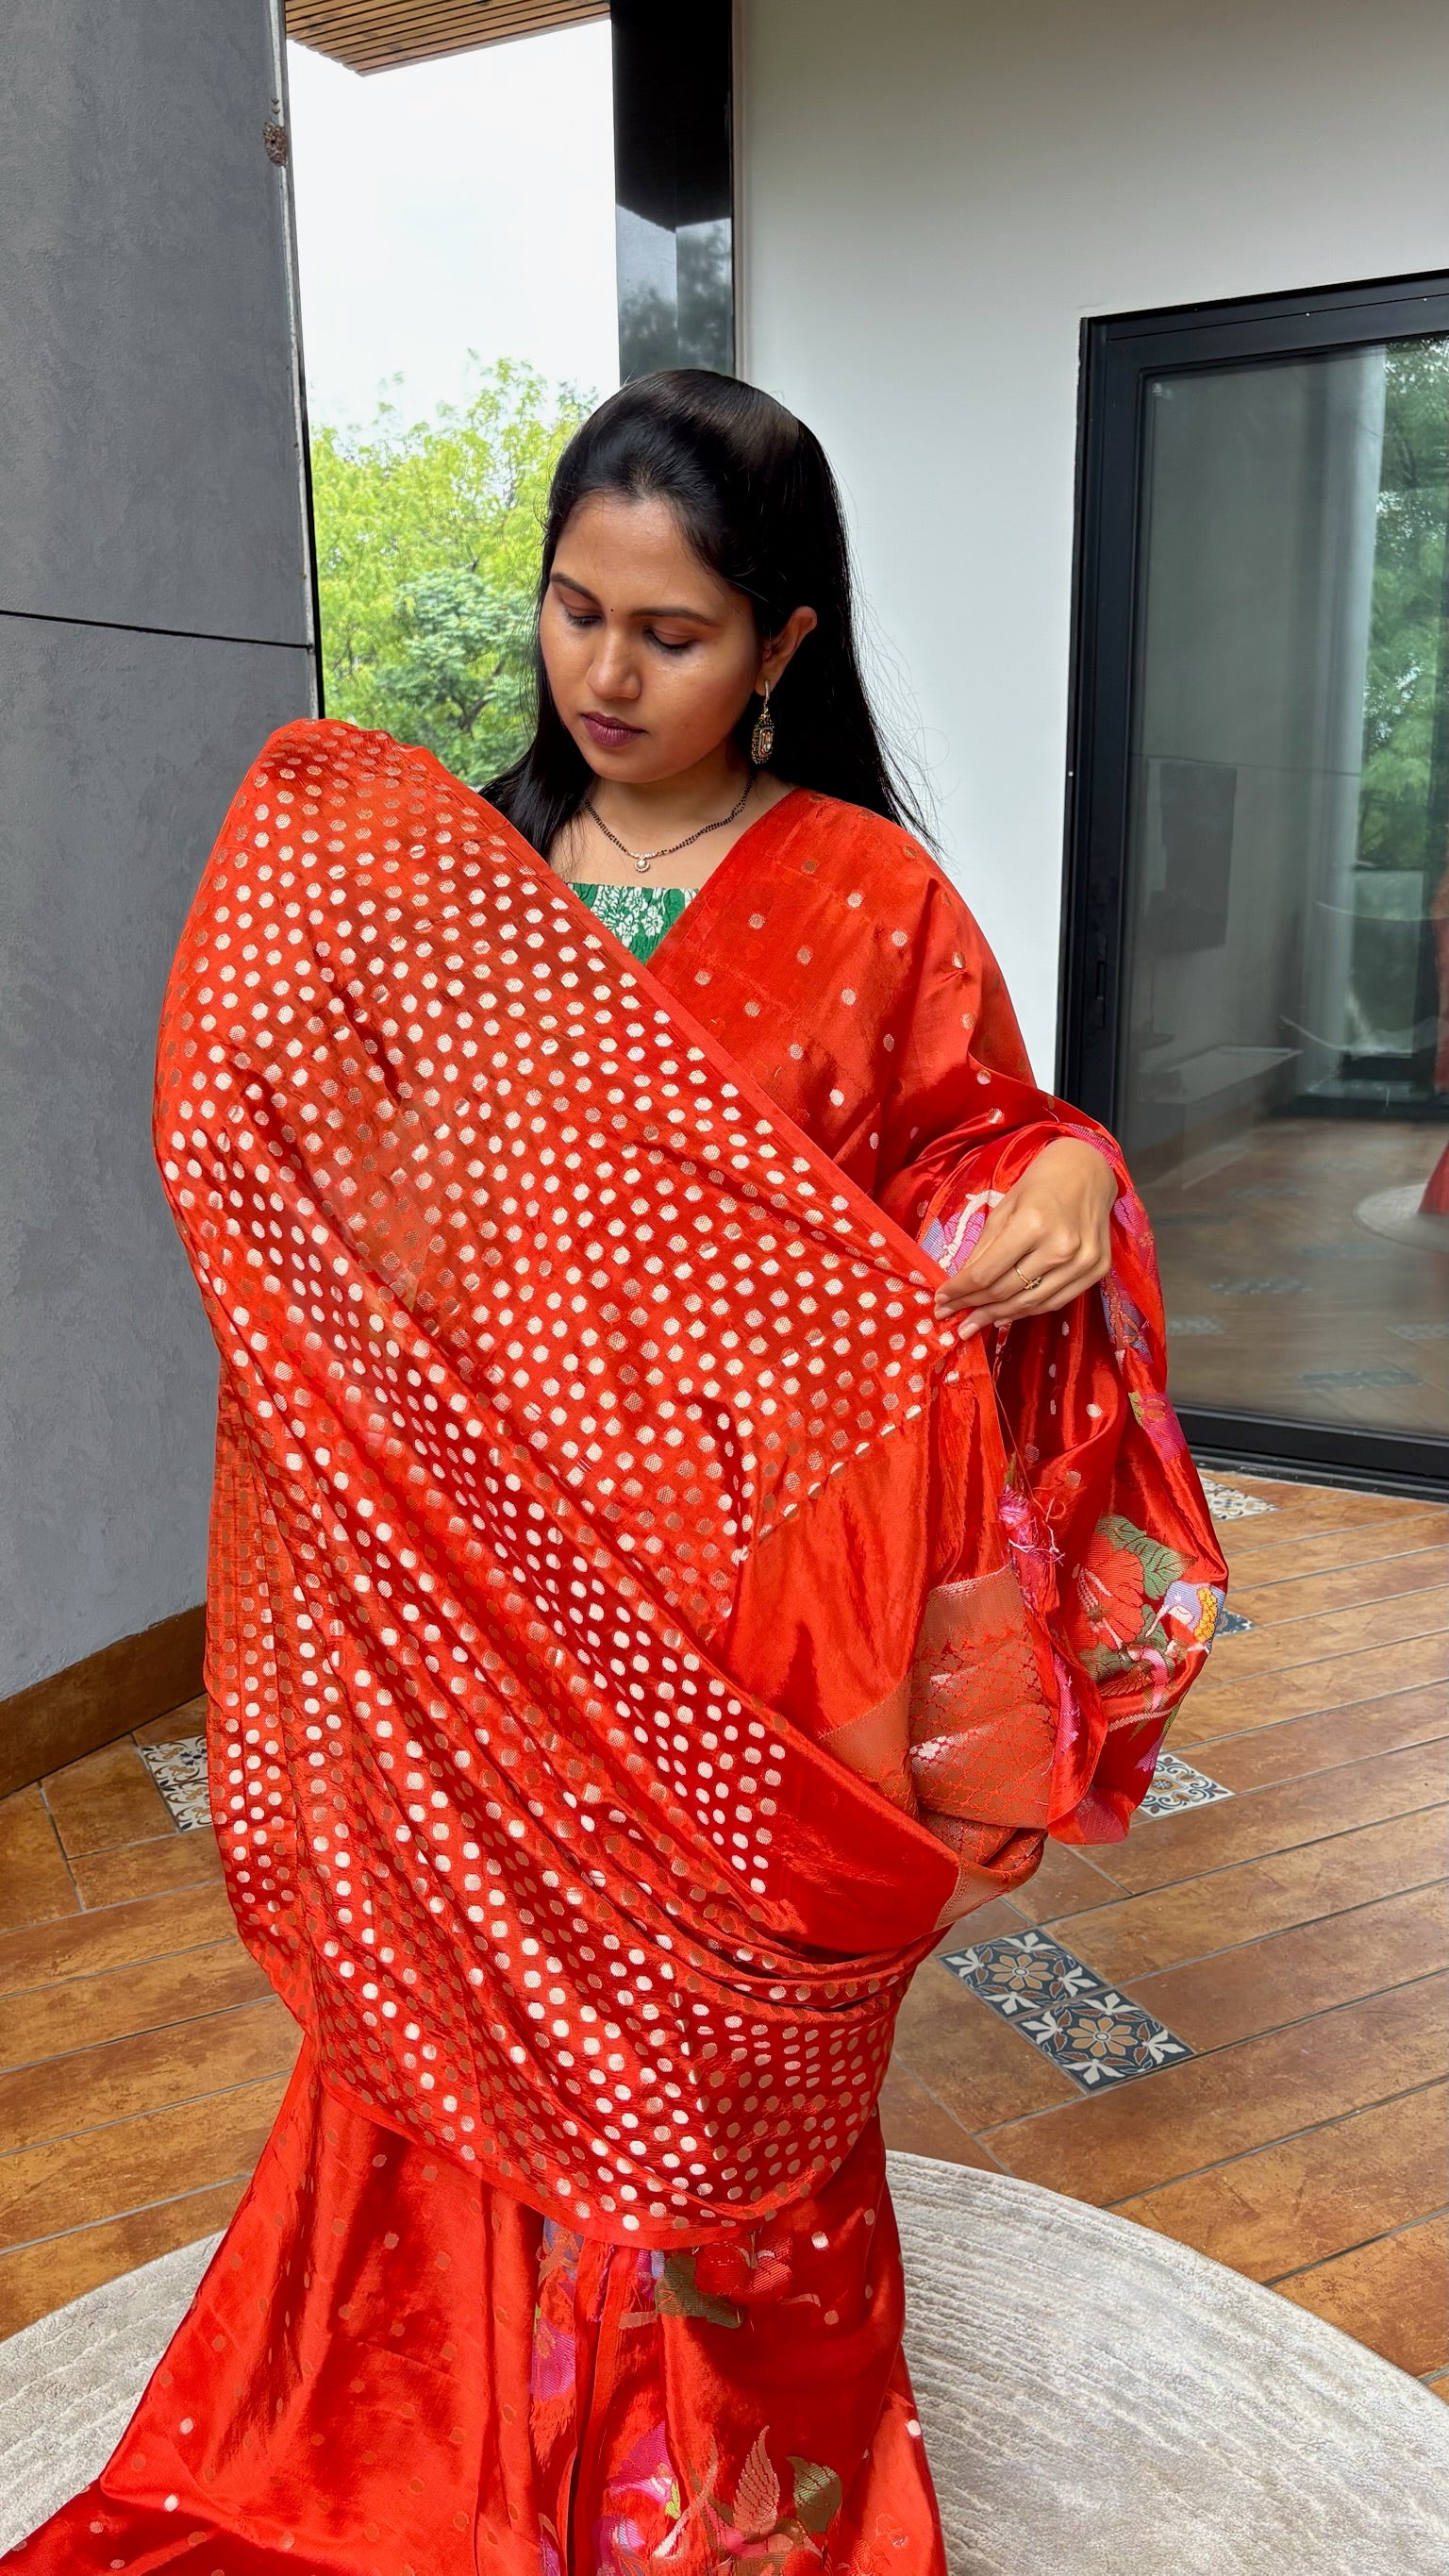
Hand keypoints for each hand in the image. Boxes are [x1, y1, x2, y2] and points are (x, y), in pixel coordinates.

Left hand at [932, 1137, 1116, 1339]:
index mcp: (1032, 1224)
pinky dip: (1026, 1311)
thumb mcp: (1004, 1208)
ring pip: (1029, 1303)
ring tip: (973, 1324)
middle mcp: (1060, 1247)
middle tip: (950, 1317)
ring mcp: (1082, 1262)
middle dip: (973, 1306)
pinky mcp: (1096, 1271)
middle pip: (1006, 1291)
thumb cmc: (1041, 1184)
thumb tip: (960, 1284)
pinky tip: (1005, 1315)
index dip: (960, 1291)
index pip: (986, 1273)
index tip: (940, 1300)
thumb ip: (983, 1248)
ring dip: (996, 1316)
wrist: (1090, 1171)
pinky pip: (1054, 1302)